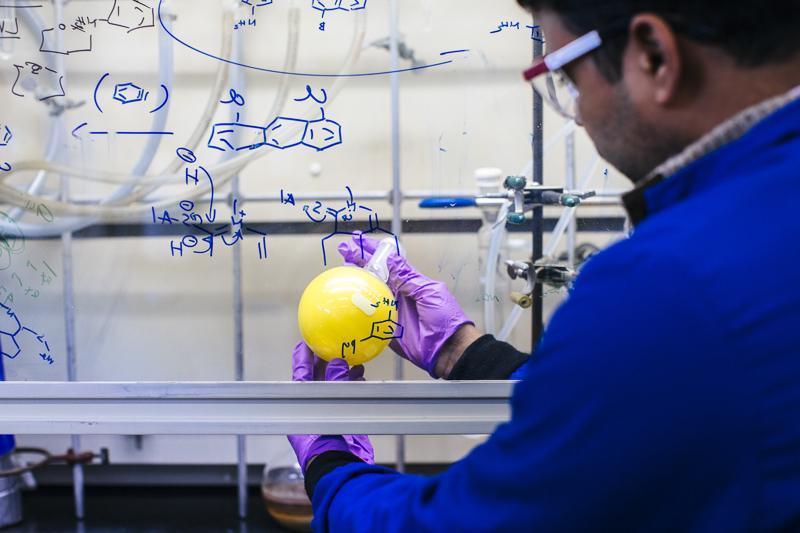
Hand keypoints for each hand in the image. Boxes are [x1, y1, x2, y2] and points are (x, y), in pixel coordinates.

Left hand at [287, 342, 373, 471]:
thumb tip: (337, 362)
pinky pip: (348, 398)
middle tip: (335, 346)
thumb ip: (333, 385)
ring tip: (353, 361)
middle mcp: (312, 410)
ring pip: (335, 388)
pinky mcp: (344, 421)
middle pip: (318, 380)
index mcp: (299, 408)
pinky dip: (354, 386)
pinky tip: (361, 378)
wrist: (339, 470)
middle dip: (327, 363)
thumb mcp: (325, 410)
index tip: (305, 344)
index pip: (300, 378)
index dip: (302, 360)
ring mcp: (329, 415)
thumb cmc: (324, 446)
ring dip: (344, 374)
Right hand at [338, 234, 478, 377]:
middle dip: (358, 261)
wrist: (448, 348)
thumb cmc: (446, 319)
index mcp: (410, 282)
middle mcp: (398, 293)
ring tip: (340, 270)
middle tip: (343, 250)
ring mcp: (390, 310)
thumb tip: (390, 261)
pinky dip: (355, 310)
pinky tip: (344, 302)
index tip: (359, 240)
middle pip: (374, 274)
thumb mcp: (428, 292)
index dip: (374, 250)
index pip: (388, 261)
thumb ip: (408, 277)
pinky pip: (368, 317)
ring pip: (368, 292)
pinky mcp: (384, 327)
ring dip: (355, 281)